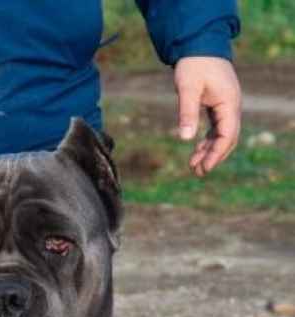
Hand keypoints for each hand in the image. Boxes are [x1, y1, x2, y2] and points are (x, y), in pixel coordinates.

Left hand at [173, 56, 241, 176]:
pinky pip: (216, 128)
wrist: (199, 43)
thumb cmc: (193, 64)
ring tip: (193, 166)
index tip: (204, 168)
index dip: (216, 154)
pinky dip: (207, 141)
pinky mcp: (219, 105)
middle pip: (228, 139)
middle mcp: (232, 105)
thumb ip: (187, 112)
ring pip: (222, 135)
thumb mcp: (187, 88)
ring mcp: (227, 105)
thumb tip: (185, 139)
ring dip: (209, 151)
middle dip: (214, 157)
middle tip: (197, 172)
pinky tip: (196, 152)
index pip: (227, 135)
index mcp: (229, 102)